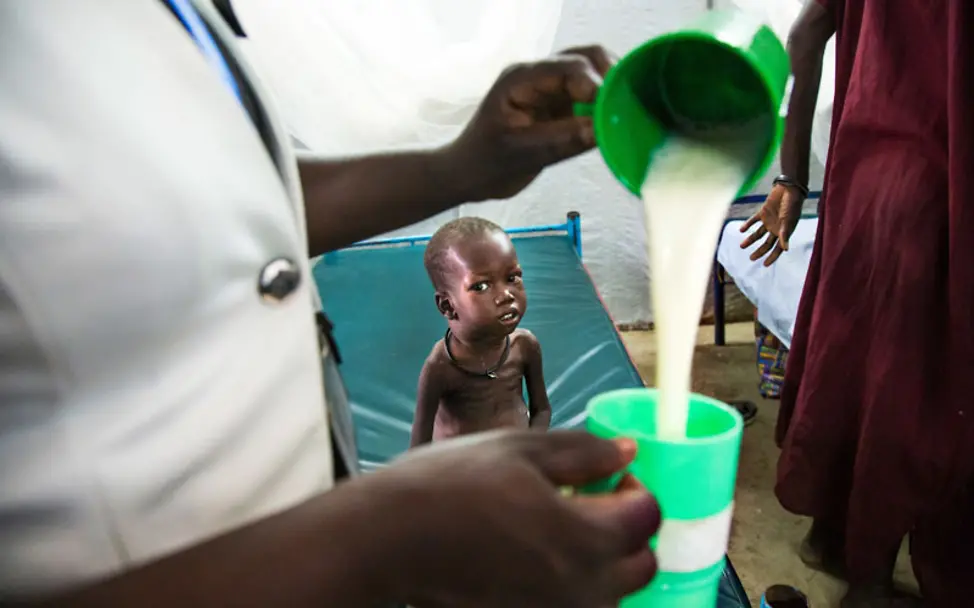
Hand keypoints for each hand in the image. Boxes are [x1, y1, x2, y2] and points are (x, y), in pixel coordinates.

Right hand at [375, 430, 659, 606]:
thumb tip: (627, 452)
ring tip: (559, 532)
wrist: (387, 540)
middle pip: (639, 566)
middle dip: (628, 532)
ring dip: (602, 564)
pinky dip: (570, 586)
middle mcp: (580, 589)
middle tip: (593, 506)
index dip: (637, 490)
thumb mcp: (519, 450)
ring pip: (609, 595)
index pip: (647, 518)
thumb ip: (584, 453)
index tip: (612, 478)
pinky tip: (534, 558)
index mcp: (585, 538)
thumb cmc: (449, 485)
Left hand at [447, 46, 615, 200]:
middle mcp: (538, 76)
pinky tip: (613, 124)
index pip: (567, 68)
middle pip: (585, 58)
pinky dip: (604, 106)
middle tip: (624, 108)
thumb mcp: (521, 154)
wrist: (469, 175)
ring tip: (622, 115)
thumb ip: (560, 140)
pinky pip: (589, 97)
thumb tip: (599, 131)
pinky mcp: (559, 106)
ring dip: (609, 90)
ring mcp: (550, 89)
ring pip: (591, 74)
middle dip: (609, 79)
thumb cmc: (485, 163)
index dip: (594, 84)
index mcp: (522, 79)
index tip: (610, 111)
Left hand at [739, 183, 803, 265]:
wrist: (788, 188)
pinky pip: (753, 221)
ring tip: (741, 246)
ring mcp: (769, 221)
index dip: (772, 257)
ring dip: (750, 240)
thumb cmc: (791, 205)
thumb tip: (785, 249)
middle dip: (759, 252)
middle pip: (766, 244)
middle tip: (751, 258)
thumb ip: (785, 235)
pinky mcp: (763, 213)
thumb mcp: (788, 221)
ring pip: (758, 234)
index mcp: (784, 232)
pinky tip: (741, 230)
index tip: (765, 265)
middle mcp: (776, 229)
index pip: (778, 249)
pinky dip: (747, 225)